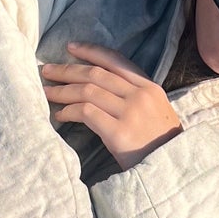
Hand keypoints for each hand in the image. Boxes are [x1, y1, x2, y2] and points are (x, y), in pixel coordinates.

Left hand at [41, 42, 181, 169]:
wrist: (172, 169)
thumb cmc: (159, 144)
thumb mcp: (154, 112)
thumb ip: (132, 96)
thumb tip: (98, 87)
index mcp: (149, 87)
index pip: (115, 60)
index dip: (90, 51)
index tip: (70, 48)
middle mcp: (139, 95)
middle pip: (95, 74)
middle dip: (67, 70)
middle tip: (46, 71)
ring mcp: (130, 113)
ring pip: (88, 91)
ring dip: (63, 90)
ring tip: (47, 92)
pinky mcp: (119, 132)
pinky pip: (86, 113)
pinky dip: (69, 112)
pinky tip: (60, 115)